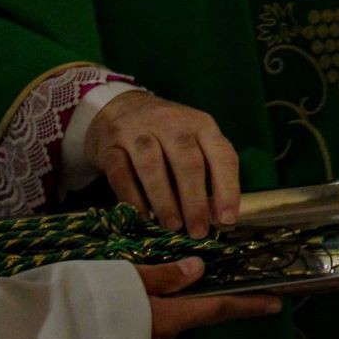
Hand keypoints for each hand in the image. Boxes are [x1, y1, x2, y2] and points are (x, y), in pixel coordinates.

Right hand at [84, 90, 239, 237]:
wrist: (120, 106)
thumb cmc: (166, 133)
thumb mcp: (193, 141)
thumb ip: (206, 172)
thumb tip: (217, 217)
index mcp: (201, 124)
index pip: (221, 154)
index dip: (227, 187)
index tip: (227, 219)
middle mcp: (171, 123)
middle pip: (187, 161)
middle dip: (195, 200)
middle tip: (198, 231)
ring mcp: (138, 132)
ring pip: (152, 166)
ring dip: (165, 200)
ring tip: (173, 227)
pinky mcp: (110, 146)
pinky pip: (120, 173)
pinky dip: (132, 198)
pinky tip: (142, 217)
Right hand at [134, 257, 280, 338]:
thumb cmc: (87, 306)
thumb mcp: (125, 279)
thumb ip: (164, 275)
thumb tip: (199, 268)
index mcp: (166, 320)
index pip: (217, 309)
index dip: (248, 305)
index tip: (276, 304)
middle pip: (188, 315)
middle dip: (186, 298)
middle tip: (169, 275)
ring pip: (166, 324)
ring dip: (159, 308)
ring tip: (136, 287)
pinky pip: (147, 335)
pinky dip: (146, 319)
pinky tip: (126, 307)